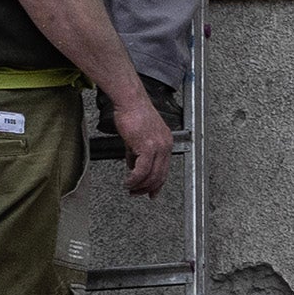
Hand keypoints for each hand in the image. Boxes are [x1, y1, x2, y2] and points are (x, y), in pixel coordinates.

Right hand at [99, 79, 174, 198]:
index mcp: (165, 142)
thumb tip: (132, 166)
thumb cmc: (132, 113)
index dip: (157, 184)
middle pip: (160, 175)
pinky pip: (142, 170)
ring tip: (129, 187)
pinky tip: (128, 181)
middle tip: (136, 193)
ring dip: (139, 185)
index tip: (151, 193)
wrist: (130, 101)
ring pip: (152, 175)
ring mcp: (158, 146)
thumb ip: (136, 153)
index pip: (165, 169)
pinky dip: (134, 179)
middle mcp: (165, 145)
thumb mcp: (137, 137)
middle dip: (147, 188)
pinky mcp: (148, 146)